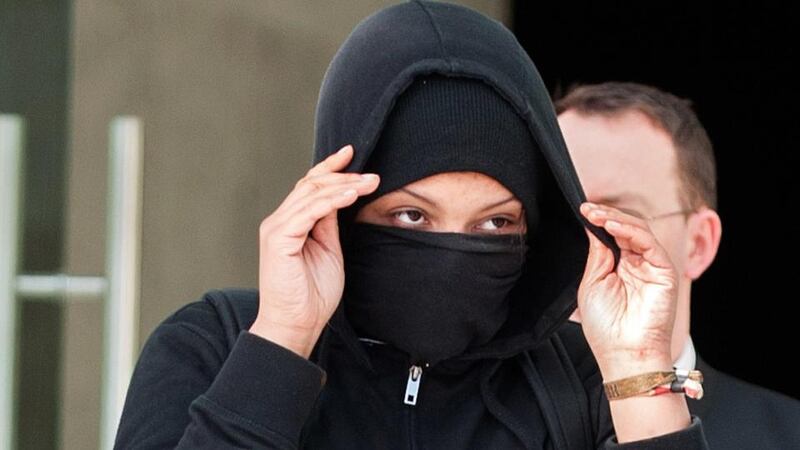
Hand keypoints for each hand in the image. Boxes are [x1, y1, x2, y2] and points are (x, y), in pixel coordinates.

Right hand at [249, 144, 379, 357]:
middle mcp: (279, 221)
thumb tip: (340, 199)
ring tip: (369, 182)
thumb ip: (329, 224)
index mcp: (290, 223)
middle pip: (311, 184)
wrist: (296, 324)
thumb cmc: (311, 295)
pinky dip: (331, 201)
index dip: (330, 168)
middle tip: (372, 175)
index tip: (351, 154)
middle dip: (343, 175)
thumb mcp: (328, 251)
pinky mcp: (279, 238)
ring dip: (343, 185)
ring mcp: (277, 228)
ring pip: (310, 193)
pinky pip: (308, 211)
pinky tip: (351, 195)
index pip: (309, 186)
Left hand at [576, 202, 677, 379]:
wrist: (622, 354)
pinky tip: (612, 227)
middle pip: (626, 227)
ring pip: (638, 230)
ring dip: (616, 219)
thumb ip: (597, 254)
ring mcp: (652, 266)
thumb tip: (594, 226)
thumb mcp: (592, 282)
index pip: (613, 234)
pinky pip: (649, 243)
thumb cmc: (606, 326)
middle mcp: (637, 263)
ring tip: (596, 215)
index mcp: (620, 266)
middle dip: (605, 215)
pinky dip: (630, 231)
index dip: (599, 221)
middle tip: (587, 210)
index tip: (582, 211)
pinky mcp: (664, 271)